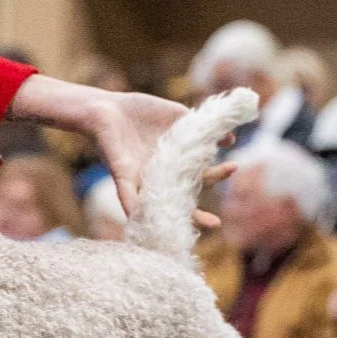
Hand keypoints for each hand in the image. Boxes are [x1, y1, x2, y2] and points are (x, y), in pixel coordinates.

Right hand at [7, 76, 229, 227]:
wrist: (104, 112)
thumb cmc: (109, 147)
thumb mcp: (120, 173)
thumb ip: (127, 196)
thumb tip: (134, 220)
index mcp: (161, 182)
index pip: (184, 203)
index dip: (199, 216)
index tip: (216, 224)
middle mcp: (174, 165)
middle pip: (202, 177)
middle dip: (217, 176)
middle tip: (231, 170)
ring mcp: (181, 143)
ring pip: (208, 154)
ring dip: (221, 155)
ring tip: (232, 158)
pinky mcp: (183, 121)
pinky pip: (207, 129)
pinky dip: (219, 132)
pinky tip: (226, 136)